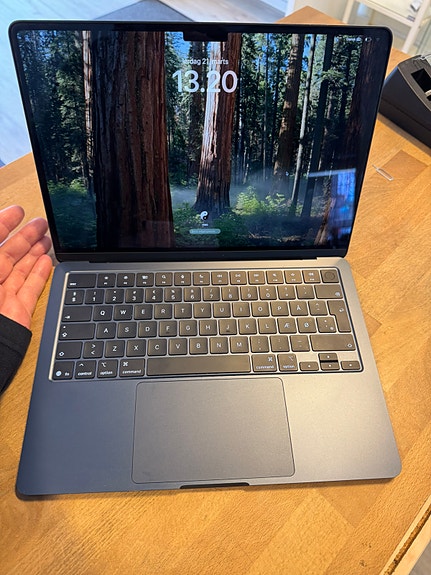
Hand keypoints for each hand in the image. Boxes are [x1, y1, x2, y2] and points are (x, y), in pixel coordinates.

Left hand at [0, 205, 52, 328]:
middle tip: (41, 223)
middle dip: (26, 236)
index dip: (4, 223)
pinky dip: (41, 275)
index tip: (18, 211)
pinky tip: (47, 262)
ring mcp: (3, 297)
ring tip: (49, 239)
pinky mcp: (18, 313)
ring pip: (22, 269)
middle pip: (9, 252)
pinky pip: (31, 290)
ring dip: (36, 252)